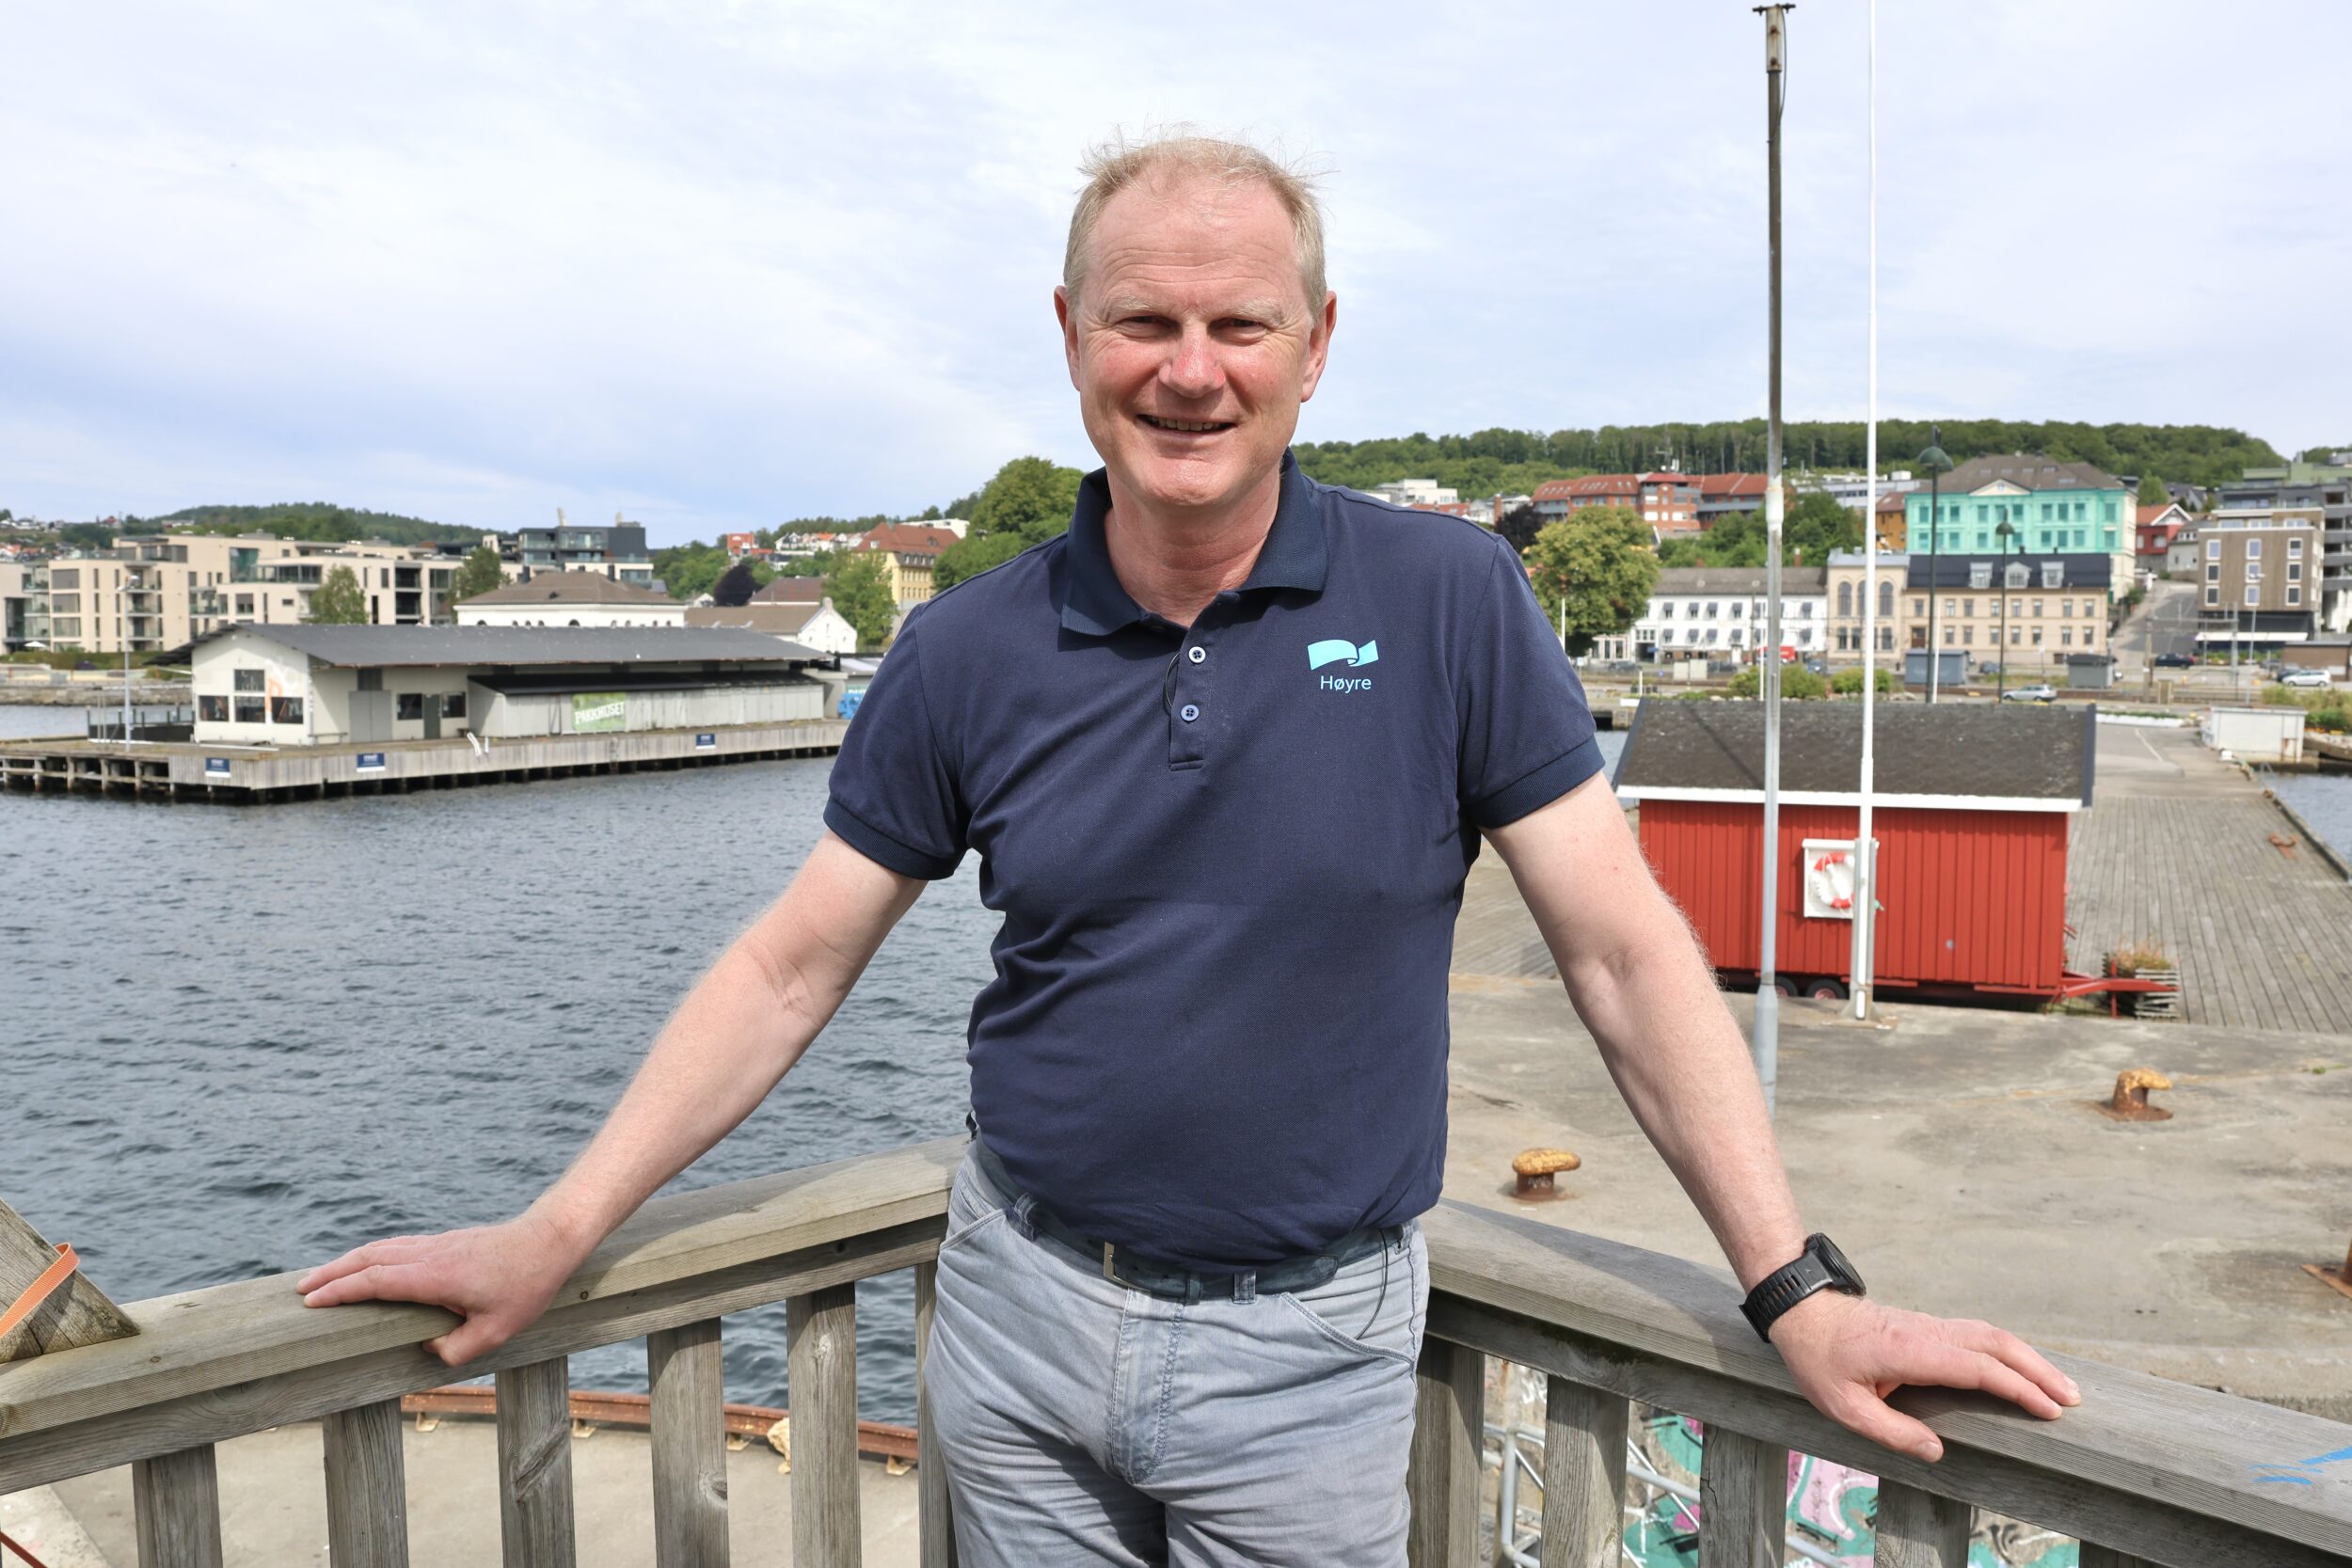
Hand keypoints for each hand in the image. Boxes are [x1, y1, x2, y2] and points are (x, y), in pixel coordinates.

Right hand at [295, 1211, 587, 1366]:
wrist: (551, 1240)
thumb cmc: (527, 1287)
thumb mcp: (496, 1331)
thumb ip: (456, 1349)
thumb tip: (427, 1351)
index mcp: (434, 1276)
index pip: (375, 1282)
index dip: (341, 1291)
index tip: (312, 1302)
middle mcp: (428, 1255)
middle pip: (368, 1260)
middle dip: (331, 1275)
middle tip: (299, 1291)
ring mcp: (435, 1245)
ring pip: (380, 1249)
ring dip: (347, 1262)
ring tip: (321, 1277)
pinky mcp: (444, 1242)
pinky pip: (396, 1246)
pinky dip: (370, 1255)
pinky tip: (365, 1266)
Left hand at [1768, 1292, 2081, 1462]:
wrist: (1802, 1312)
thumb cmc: (1819, 1360)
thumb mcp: (1843, 1406)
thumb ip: (1891, 1432)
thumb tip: (1937, 1452)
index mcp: (1910, 1351)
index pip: (1977, 1367)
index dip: (2016, 1387)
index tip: (2048, 1409)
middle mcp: (1927, 1332)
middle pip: (1996, 1343)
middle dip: (2038, 1370)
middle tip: (2072, 1399)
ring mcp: (1929, 1325)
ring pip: (1990, 1335)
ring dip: (2028, 1358)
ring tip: (2059, 1386)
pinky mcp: (1927, 1327)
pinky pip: (1977, 1335)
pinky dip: (2008, 1350)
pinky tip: (2022, 1368)